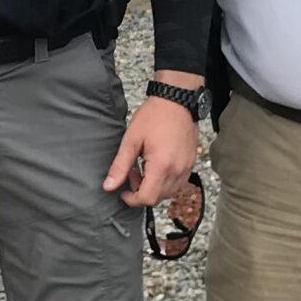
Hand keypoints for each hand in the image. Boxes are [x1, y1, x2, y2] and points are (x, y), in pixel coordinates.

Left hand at [103, 85, 199, 208]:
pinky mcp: (191, 163)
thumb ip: (120, 166)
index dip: (132, 200)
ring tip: (144, 167)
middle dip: (141, 192)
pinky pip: (178, 184)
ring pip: (169, 193)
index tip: (123, 191)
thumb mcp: (131, 140)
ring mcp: (187, 168)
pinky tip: (157, 166)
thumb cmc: (153, 116)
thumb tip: (108, 186)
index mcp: (161, 166)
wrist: (177, 101)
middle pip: (158, 198)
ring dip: (154, 188)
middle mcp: (177, 170)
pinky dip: (165, 182)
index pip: (147, 198)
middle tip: (133, 172)